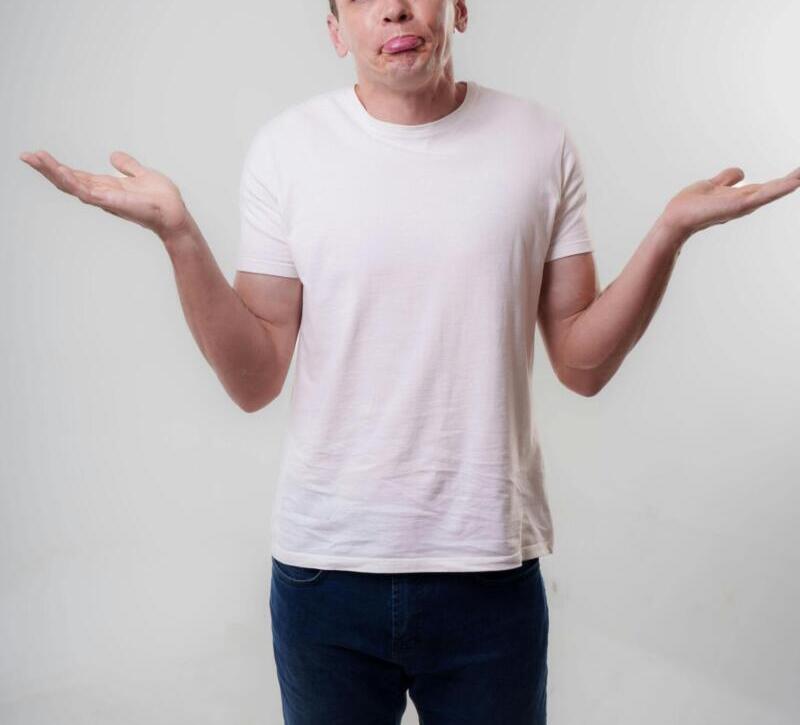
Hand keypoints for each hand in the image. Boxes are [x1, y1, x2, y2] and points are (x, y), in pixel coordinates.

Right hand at [19, 149, 191, 239]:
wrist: (174, 213)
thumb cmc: (162, 199)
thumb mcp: (141, 174)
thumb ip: (128, 166)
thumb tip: (114, 156)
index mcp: (106, 187)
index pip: (76, 175)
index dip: (57, 167)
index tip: (39, 155)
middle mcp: (102, 194)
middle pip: (68, 180)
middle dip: (46, 168)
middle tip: (26, 155)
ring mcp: (104, 199)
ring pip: (71, 186)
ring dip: (52, 172)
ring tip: (34, 158)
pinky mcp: (111, 202)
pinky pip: (87, 192)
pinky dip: (72, 182)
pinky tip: (59, 171)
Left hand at [659, 165, 799, 237]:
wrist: (677, 218)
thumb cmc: (691, 205)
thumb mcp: (714, 185)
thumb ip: (727, 179)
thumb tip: (741, 172)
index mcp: (742, 197)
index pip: (770, 186)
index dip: (787, 179)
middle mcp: (746, 202)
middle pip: (776, 188)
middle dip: (795, 180)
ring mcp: (744, 204)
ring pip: (775, 190)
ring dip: (794, 182)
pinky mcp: (740, 205)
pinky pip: (764, 195)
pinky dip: (781, 188)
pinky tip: (796, 180)